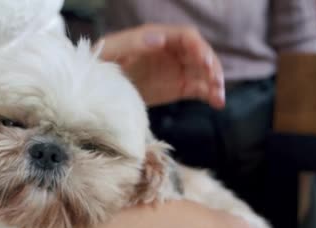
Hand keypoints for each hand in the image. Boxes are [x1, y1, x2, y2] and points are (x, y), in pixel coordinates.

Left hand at [98, 24, 224, 108]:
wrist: (96, 88)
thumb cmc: (100, 63)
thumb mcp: (112, 51)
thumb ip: (133, 43)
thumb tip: (160, 39)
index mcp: (157, 37)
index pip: (186, 36)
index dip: (198, 47)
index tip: (204, 61)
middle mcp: (171, 51)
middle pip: (200, 53)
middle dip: (211, 65)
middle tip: (215, 80)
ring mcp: (175, 70)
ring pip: (203, 71)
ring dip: (214, 81)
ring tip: (219, 95)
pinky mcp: (177, 88)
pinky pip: (198, 89)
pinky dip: (210, 94)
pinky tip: (218, 103)